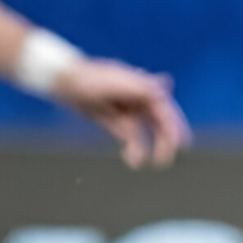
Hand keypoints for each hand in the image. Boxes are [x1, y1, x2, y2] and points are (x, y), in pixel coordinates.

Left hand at [53, 58, 190, 168]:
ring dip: (144, 149)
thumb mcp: (116, 81)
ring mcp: (127, 110)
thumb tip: (168, 84)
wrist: (62, 82)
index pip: (165, 109)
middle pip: (159, 123)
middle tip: (163, 160)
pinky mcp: (115, 120)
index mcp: (143, 87)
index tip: (180, 144)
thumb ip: (142, 85)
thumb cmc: (89, 78)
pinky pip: (130, 137)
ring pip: (145, 133)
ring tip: (136, 164)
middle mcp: (139, 99)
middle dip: (164, 141)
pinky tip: (131, 159)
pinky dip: (133, 149)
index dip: (174, 126)